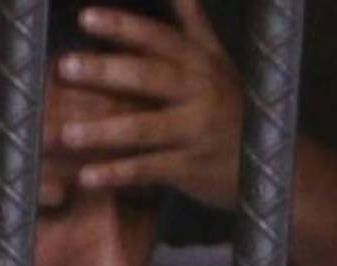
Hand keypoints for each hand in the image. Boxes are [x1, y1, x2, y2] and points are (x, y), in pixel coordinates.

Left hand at [54, 0, 242, 208]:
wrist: (272, 164)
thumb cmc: (234, 108)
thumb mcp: (220, 63)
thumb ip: (194, 26)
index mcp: (201, 64)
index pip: (158, 39)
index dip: (123, 27)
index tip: (86, 18)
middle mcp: (200, 93)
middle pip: (148, 77)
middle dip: (105, 72)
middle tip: (65, 67)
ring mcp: (197, 131)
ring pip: (144, 127)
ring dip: (103, 131)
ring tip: (64, 134)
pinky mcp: (192, 168)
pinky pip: (149, 169)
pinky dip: (117, 174)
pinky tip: (87, 176)